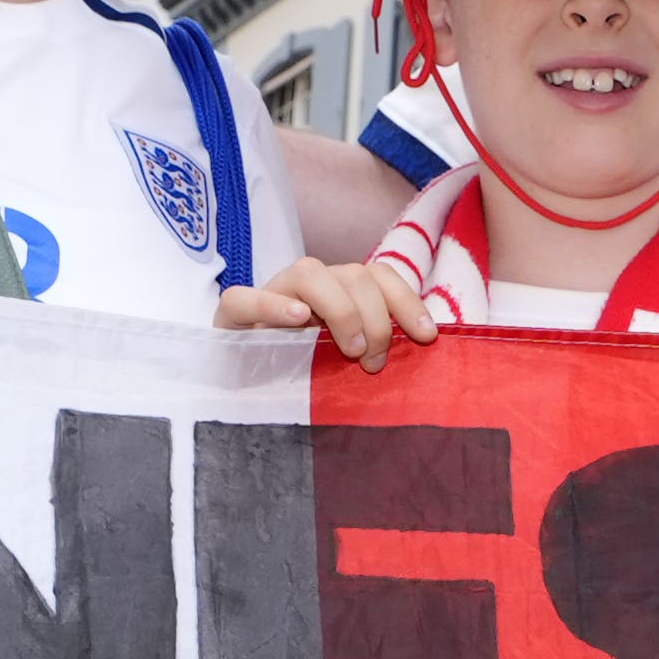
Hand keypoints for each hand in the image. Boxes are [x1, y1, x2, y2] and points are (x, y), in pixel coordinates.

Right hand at [220, 257, 437, 369]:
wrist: (239, 385)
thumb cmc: (304, 373)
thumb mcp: (347, 361)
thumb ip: (376, 347)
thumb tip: (423, 348)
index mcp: (340, 290)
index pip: (380, 275)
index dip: (407, 301)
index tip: (426, 336)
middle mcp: (309, 283)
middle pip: (354, 275)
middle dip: (375, 318)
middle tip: (373, 361)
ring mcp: (270, 293)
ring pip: (309, 273)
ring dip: (339, 309)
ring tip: (348, 348)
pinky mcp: (232, 315)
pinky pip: (245, 298)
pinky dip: (272, 305)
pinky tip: (297, 319)